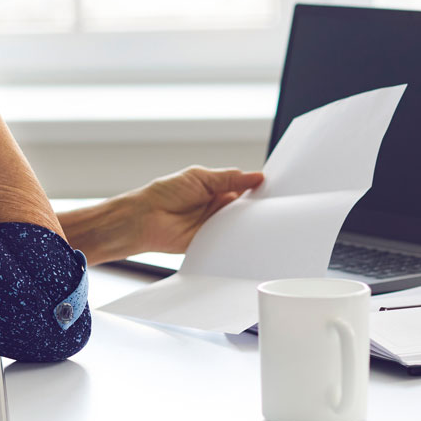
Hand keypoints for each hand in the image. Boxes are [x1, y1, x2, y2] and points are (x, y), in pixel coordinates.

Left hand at [126, 165, 263, 254]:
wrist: (145, 218)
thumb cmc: (166, 192)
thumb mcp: (200, 178)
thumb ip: (229, 178)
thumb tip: (257, 176)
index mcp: (217, 188)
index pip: (244, 188)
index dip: (258, 189)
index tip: (275, 189)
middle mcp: (218, 207)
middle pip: (246, 208)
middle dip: (258, 208)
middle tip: (274, 206)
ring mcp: (215, 225)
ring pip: (240, 226)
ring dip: (249, 224)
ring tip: (264, 221)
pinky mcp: (210, 243)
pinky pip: (229, 242)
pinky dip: (237, 241)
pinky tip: (247, 238)